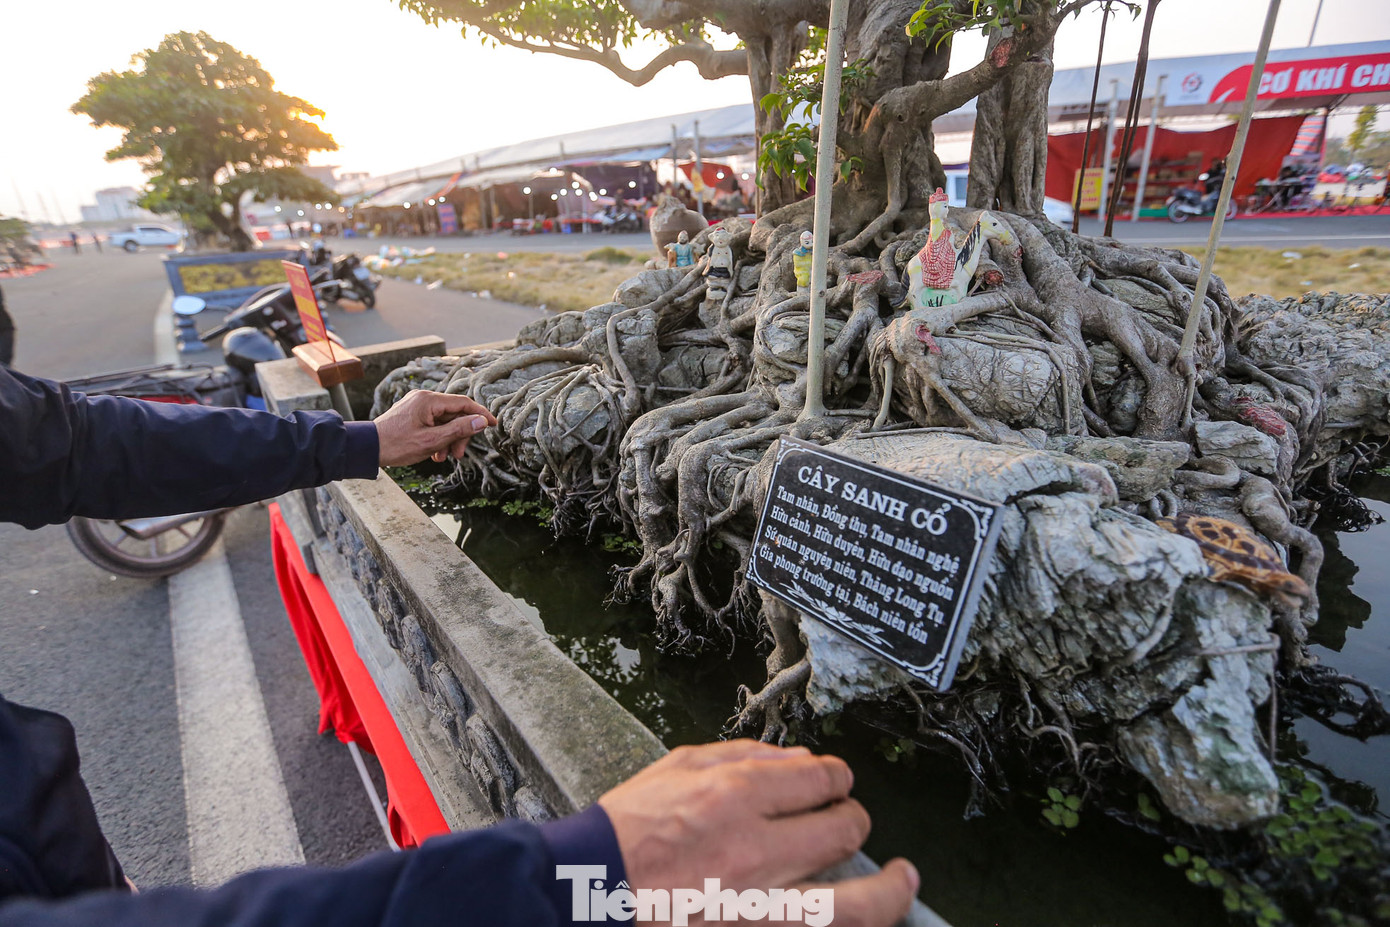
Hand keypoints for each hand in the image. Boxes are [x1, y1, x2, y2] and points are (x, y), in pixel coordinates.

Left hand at [373, 389, 495, 466]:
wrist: (367, 448)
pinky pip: (433, 423)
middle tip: (457, 454)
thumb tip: (480, 422)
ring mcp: (417, 405)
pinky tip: (433, 453)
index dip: (480, 415)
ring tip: (442, 457)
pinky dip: (437, 437)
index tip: (493, 425)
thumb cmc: (396, 445)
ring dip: (448, 439)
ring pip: (444, 421)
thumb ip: (458, 430)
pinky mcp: (412, 414)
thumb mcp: (432, 441)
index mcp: (429, 400)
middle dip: (459, 435)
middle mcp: (423, 398)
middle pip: (454, 414)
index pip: (463, 403)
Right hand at [597, 740, 917, 925]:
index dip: (836, 776)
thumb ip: (742, 756)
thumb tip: (799, 759)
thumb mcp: (676, 767)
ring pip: (855, 904)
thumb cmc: (627, 830)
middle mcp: (755, 850)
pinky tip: (872, 911)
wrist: (590, 891)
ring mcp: (759, 905)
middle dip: (852, 818)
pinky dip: (851, 920)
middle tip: (848, 821)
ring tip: (904, 880)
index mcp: (733, 795)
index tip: (834, 781)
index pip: (819, 777)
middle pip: (843, 828)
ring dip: (888, 890)